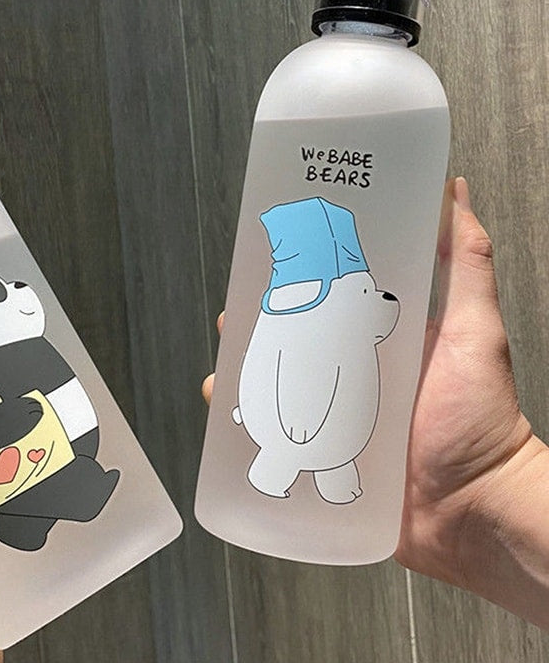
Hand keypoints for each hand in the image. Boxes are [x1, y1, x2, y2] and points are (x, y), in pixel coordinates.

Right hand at [202, 178, 548, 628]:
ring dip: (241, 381)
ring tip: (222, 378)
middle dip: (255, 333)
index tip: (263, 266)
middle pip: (290, 346)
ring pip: (274, 392)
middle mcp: (349, 376)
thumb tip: (455, 191)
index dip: (290, 285)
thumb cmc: (483, 421)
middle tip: (233, 326)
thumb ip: (468, 264)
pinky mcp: (321, 462)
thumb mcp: (475, 331)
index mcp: (375, 341)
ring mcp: (332, 420)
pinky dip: (246, 434)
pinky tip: (228, 423)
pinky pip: (274, 443)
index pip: (323, 303)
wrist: (478, 514)